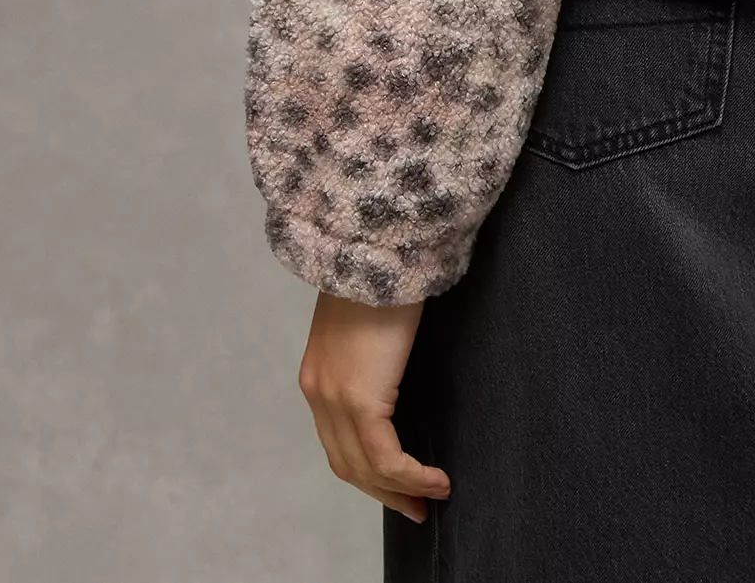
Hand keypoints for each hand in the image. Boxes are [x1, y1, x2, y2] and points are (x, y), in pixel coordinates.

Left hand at [297, 289, 452, 523]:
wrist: (376, 246)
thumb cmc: (382, 272)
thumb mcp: (367, 322)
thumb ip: (369, 354)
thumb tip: (393, 374)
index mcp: (317, 377)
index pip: (338, 443)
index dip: (368, 472)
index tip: (398, 485)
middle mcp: (318, 394)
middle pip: (348, 465)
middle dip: (384, 492)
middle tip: (416, 508)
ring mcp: (334, 400)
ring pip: (365, 469)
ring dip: (400, 491)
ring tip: (432, 498)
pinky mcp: (360, 400)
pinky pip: (385, 457)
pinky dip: (412, 476)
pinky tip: (437, 480)